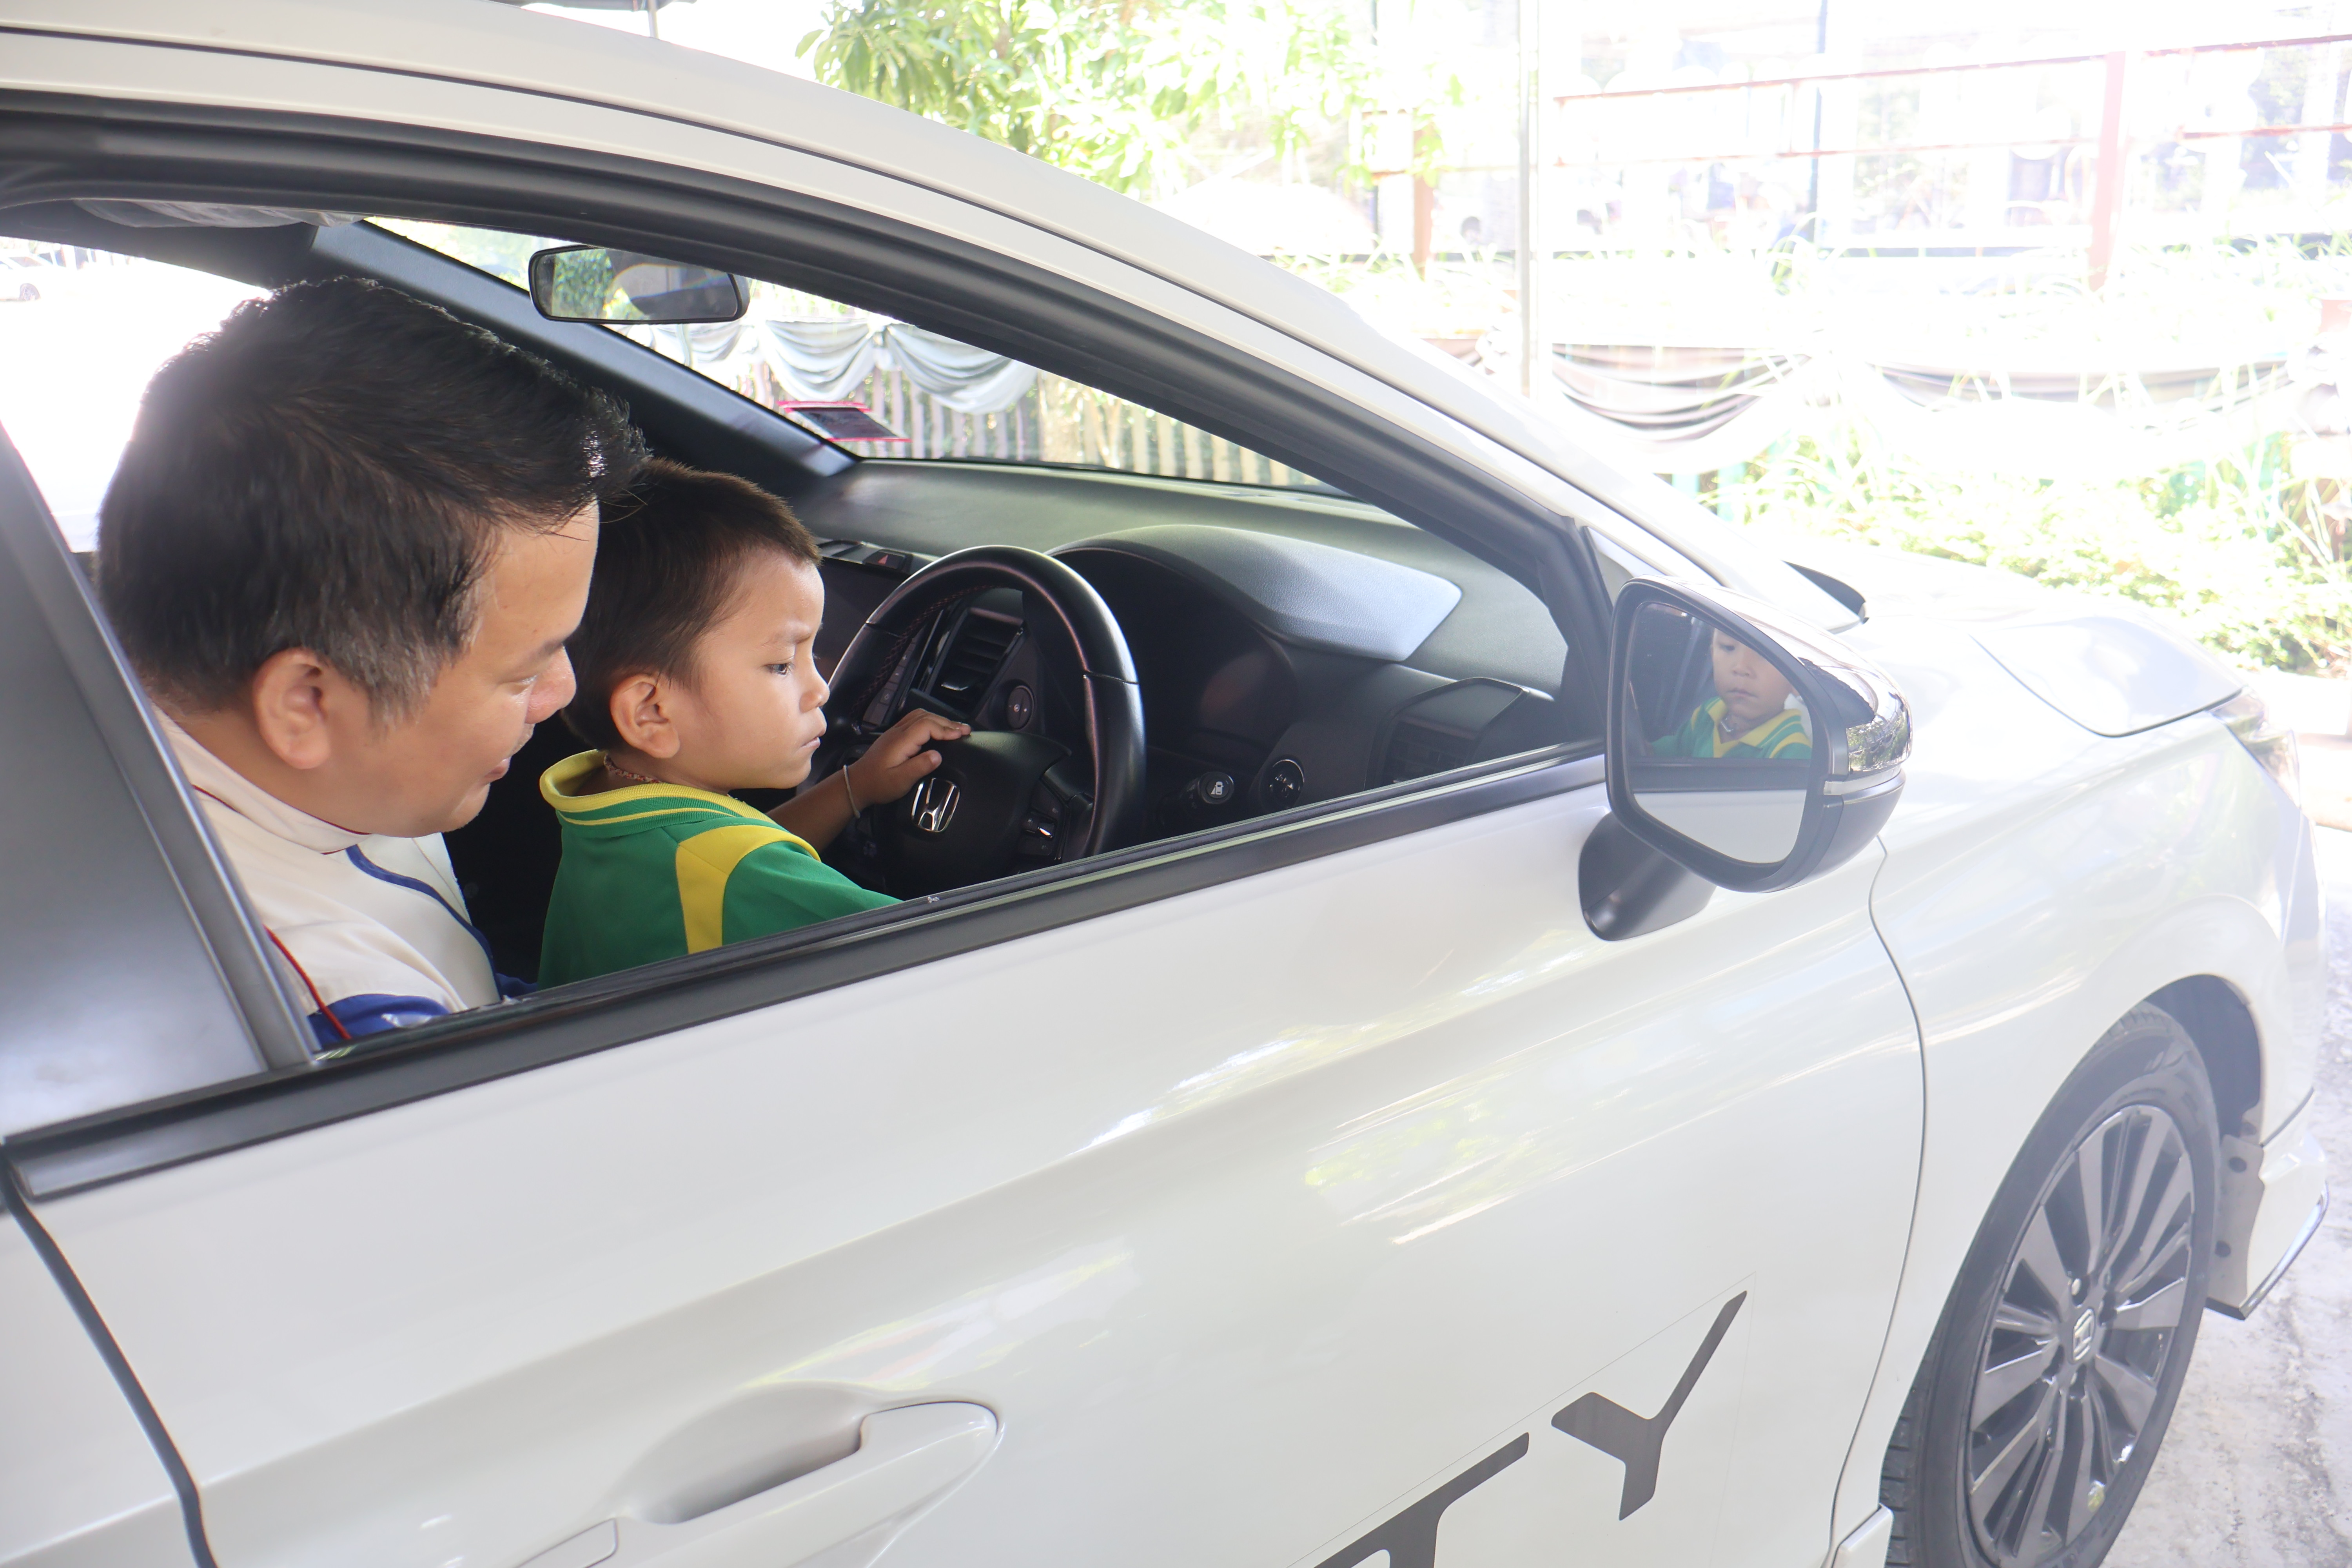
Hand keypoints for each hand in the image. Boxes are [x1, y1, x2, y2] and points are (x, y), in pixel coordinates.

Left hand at [847, 710, 970, 807]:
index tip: (961, 736)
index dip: (946, 729)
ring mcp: (895, 732)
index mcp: (901, 741)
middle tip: (966, 730)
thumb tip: (938, 756)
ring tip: (955, 728)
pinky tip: (937, 728)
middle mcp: (898, 732)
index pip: (927, 725)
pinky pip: (914, 720)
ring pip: (920, 716)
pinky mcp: (894, 736)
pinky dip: (930, 721)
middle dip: (948, 722)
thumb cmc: (878, 784)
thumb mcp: (900, 781)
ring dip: (939, 720)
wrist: (856, 783)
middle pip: (926, 717)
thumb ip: (919, 767)